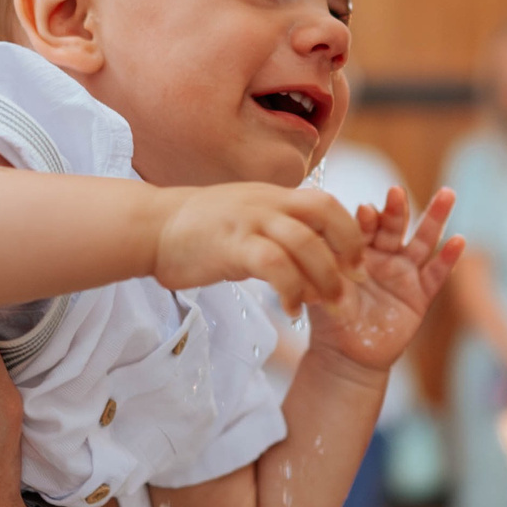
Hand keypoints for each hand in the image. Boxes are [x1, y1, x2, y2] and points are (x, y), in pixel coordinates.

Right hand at [154, 182, 365, 312]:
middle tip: (356, 284)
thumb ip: (273, 227)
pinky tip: (292, 310)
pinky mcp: (232, 245)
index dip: (349, 233)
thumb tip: (302, 252)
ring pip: (306, 243)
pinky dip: (291, 290)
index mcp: (272, 196)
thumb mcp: (243, 216)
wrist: (151, 227)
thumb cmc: (195, 229)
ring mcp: (250, 221)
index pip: (326, 204)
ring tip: (331, 307)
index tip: (355, 264)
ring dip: (326, 278)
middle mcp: (266, 202)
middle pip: (326, 214)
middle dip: (349, 250)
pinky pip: (275, 266)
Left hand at [299, 187, 462, 373]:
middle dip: (397, 209)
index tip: (364, 211)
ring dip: (435, 218)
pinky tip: (459, 241)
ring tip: (447, 194)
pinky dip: (448, 258)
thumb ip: (325, 266)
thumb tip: (313, 240)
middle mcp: (383, 256)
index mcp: (356, 250)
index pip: (364, 226)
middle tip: (397, 192)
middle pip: (394, 226)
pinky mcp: (420, 295)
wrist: (345, 356)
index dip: (366, 218)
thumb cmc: (329, 318)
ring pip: (423, 242)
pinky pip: (437, 274)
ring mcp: (404, 273)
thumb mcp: (323, 288)